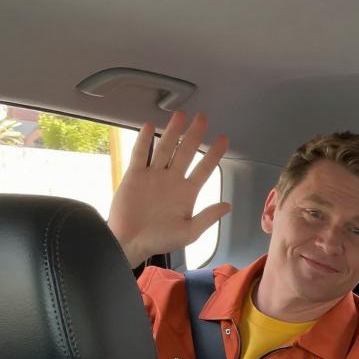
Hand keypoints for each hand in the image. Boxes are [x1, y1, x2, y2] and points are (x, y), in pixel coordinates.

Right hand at [107, 111, 229, 266]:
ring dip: (172, 132)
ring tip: (180, 115)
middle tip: (203, 118)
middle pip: (185, 152)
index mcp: (187, 192)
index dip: (214, 154)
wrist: (130, 243)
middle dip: (195, 134)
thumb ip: (208, 217)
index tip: (224, 139)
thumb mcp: (189, 232)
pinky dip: (144, 141)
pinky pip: (140, 154)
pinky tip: (150, 127)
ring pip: (165, 148)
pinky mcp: (134, 176)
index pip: (205, 168)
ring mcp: (153, 176)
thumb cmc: (159, 240)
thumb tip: (227, 205)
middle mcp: (171, 180)